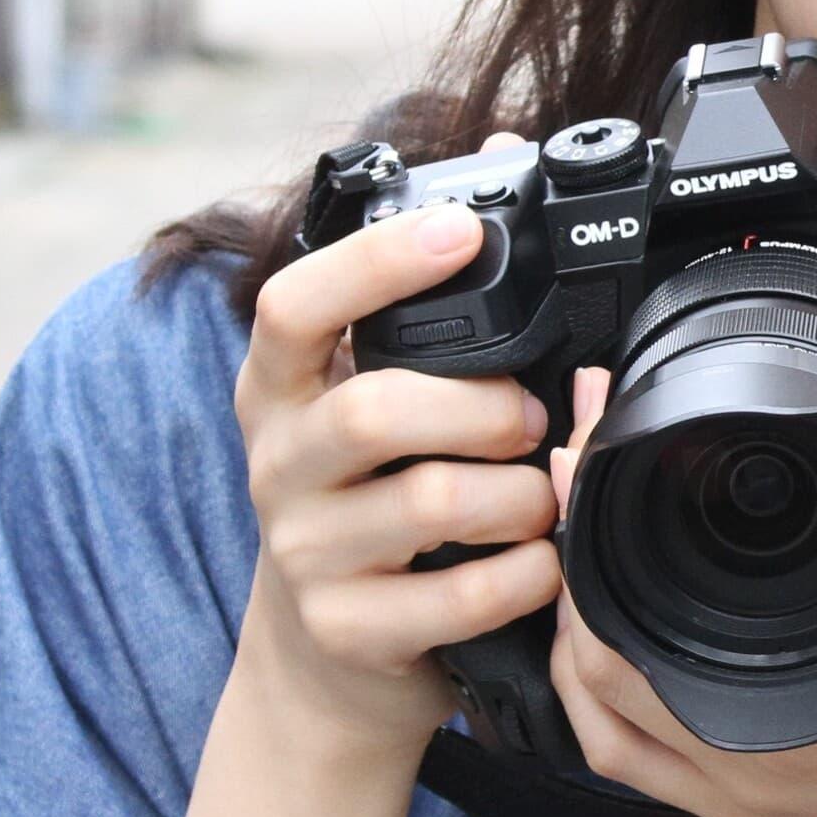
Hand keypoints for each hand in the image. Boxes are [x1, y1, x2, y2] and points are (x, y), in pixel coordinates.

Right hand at [228, 156, 563, 764]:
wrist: (326, 655)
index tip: (460, 231)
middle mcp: (278, 464)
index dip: (374, 262)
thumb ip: (421, 313)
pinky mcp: (346, 628)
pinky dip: (525, 574)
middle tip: (530, 417)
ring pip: (432, 501)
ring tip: (538, 494)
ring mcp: (305, 551)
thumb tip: (502, 160)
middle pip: (375, 410)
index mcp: (280, 388)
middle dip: (482, 407)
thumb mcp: (369, 402)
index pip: (293, 306)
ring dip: (518, 493)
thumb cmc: (372, 499)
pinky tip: (537, 562)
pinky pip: (461, 596)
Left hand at [547, 326, 816, 816]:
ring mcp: (738, 796)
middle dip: (571, 546)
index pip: (627, 607)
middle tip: (587, 454)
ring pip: (593, 717)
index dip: (592, 509)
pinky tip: (613, 635)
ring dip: (572, 626)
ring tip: (586, 532)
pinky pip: (630, 759)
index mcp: (794, 697)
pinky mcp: (747, 809)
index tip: (598, 428)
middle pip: (585, 656)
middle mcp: (745, 761)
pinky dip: (600, 697)